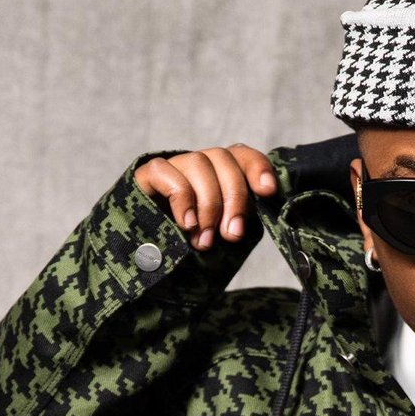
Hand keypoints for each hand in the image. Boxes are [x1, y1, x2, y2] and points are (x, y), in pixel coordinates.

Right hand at [133, 143, 276, 250]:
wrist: (146, 260)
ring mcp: (175, 166)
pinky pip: (167, 172)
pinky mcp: (148, 175)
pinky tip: (187, 225)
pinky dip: (182, 199)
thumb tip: (250, 220)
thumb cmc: (192, 246)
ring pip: (199, 163)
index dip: (258, 168)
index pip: (244, 155)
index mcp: (223, 173)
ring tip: (206, 240)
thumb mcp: (221, 234)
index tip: (268, 191)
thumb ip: (238, 221)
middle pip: (224, 158)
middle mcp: (200, 163)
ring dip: (208, 204)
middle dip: (234, 198)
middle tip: (232, 234)